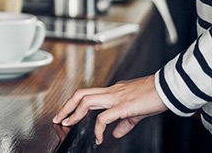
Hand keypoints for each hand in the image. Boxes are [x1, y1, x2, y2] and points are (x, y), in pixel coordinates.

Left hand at [52, 75, 167, 144]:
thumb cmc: (155, 96)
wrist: (169, 89)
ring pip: (86, 100)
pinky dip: (97, 128)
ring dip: (74, 113)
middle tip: (58, 118)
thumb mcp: (137, 111)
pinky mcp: (123, 106)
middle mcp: (111, 91)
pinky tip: (98, 137)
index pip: (88, 94)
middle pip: (81, 94)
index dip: (74, 103)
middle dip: (66, 106)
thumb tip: (115, 133)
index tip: (66, 114)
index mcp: (113, 91)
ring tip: (67, 124)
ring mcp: (115, 97)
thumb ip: (124, 122)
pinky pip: (103, 117)